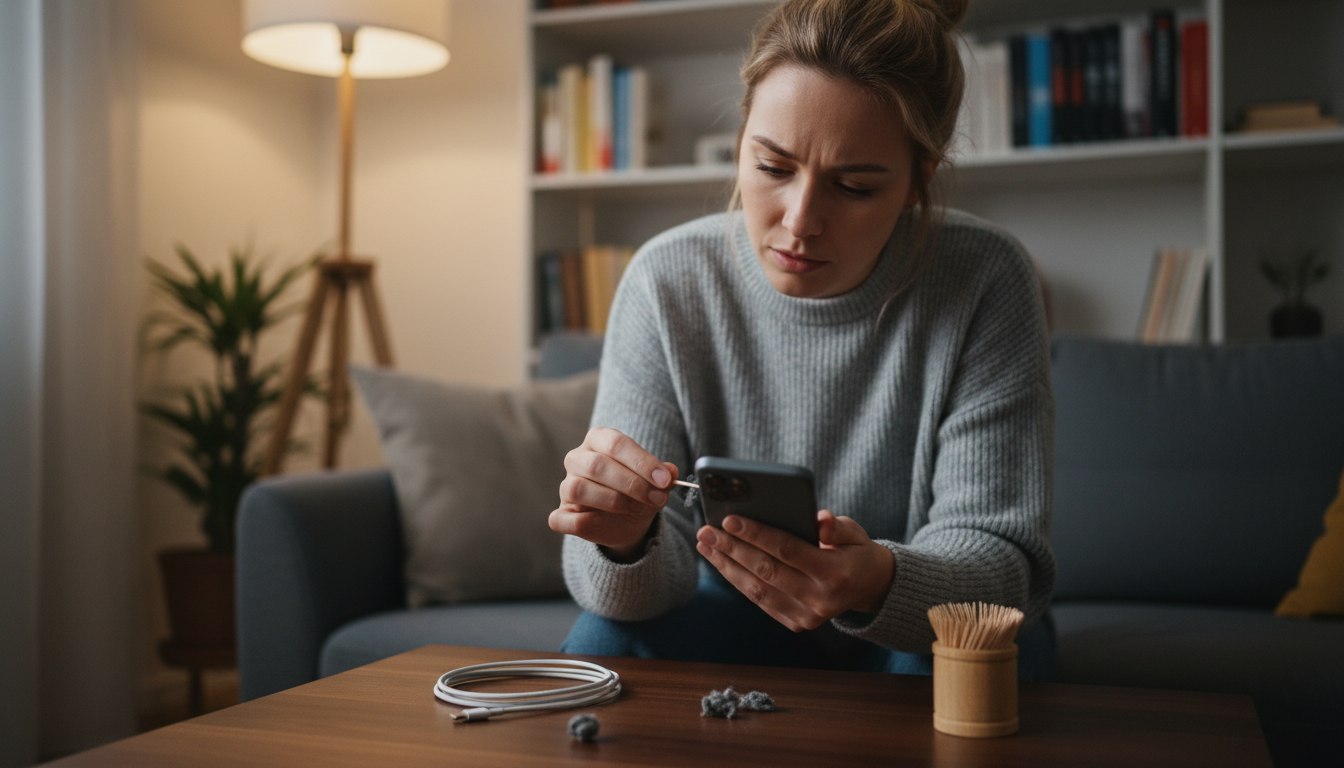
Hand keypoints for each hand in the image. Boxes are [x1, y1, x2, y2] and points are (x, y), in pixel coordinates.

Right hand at [548, 427, 678, 561]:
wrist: (626, 521)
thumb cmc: (637, 492)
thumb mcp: (654, 481)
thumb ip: (663, 475)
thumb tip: (671, 472)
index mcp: (598, 440)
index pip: (616, 443)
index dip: (642, 462)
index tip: (665, 480)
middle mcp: (577, 458)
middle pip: (597, 464)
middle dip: (632, 483)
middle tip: (657, 498)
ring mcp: (566, 486)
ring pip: (578, 488)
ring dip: (612, 500)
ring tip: (636, 508)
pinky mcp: (561, 513)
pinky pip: (561, 518)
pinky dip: (582, 522)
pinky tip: (602, 523)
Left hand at [695, 510, 894, 630]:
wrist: (871, 589)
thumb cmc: (856, 551)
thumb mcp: (855, 532)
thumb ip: (837, 525)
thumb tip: (819, 519)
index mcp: (835, 573)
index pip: (788, 550)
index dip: (757, 534)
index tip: (730, 519)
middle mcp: (820, 599)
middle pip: (767, 571)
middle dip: (732, 549)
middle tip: (707, 531)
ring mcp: (807, 616)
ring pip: (757, 590)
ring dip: (727, 566)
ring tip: (706, 545)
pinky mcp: (797, 624)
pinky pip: (760, 601)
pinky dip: (738, 581)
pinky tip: (722, 562)